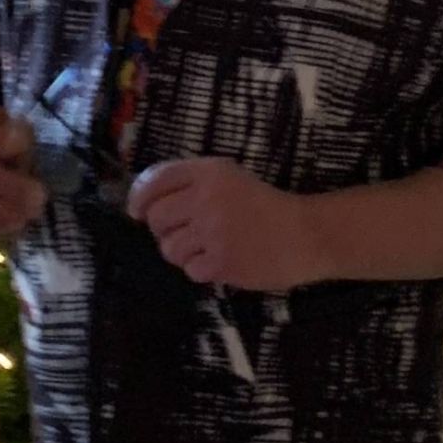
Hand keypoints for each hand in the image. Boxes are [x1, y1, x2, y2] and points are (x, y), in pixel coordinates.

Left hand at [127, 157, 329, 291]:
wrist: (305, 234)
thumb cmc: (265, 206)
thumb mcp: (230, 179)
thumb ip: (192, 183)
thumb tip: (145, 204)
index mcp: (209, 172)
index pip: (157, 179)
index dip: (139, 197)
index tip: (136, 211)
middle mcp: (207, 198)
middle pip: (157, 218)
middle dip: (163, 230)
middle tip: (184, 233)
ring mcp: (213, 232)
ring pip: (170, 249)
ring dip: (182, 253)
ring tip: (206, 248)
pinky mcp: (221, 262)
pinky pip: (190, 270)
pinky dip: (203, 270)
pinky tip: (223, 261)